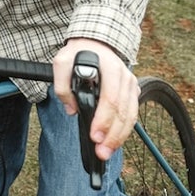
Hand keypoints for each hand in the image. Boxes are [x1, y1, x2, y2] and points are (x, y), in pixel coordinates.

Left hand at [53, 38, 139, 161]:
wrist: (95, 43)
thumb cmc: (77, 54)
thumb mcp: (62, 63)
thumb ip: (63, 86)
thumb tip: (72, 109)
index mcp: (109, 68)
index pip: (110, 99)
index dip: (103, 120)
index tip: (94, 136)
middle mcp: (124, 77)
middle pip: (123, 112)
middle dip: (112, 135)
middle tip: (101, 152)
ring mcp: (131, 85)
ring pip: (130, 116)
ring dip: (119, 137)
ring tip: (106, 152)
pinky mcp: (132, 92)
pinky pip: (132, 114)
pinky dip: (124, 130)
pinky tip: (114, 142)